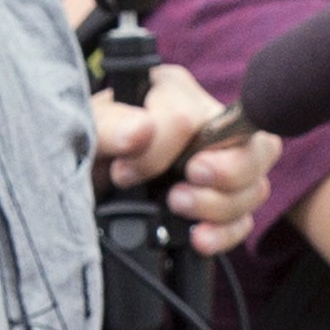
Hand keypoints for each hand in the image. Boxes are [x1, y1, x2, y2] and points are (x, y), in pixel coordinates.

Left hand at [95, 61, 282, 256]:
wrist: (75, 182)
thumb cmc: (83, 144)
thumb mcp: (86, 129)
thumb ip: (110, 125)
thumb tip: (140, 130)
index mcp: (173, 92)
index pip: (191, 118)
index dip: (160, 151)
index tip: (126, 171)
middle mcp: (208, 123)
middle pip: (253, 147)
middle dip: (222, 174)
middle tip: (178, 191)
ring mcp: (222, 166)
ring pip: (255, 186)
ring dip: (218, 206)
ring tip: (177, 208)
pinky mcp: (222, 204)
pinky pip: (245, 221)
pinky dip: (225, 234)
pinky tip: (198, 238)